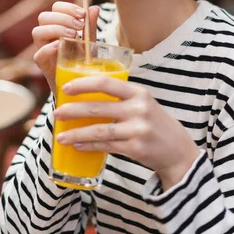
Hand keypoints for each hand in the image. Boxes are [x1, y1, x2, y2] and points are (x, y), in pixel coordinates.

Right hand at [32, 2, 99, 93]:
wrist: (79, 85)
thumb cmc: (82, 61)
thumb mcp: (89, 42)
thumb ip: (90, 27)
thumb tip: (94, 8)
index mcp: (58, 26)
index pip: (55, 8)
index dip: (67, 7)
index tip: (82, 14)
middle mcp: (47, 36)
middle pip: (44, 17)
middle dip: (62, 17)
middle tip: (79, 26)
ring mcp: (43, 50)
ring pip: (37, 32)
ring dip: (55, 29)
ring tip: (73, 35)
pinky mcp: (43, 66)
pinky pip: (38, 54)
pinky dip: (49, 48)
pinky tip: (61, 46)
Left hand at [53, 76, 199, 190]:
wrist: (178, 151)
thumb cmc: (154, 123)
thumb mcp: (143, 103)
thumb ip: (120, 98)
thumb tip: (85, 96)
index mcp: (138, 92)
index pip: (105, 83)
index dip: (83, 84)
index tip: (65, 88)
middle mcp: (139, 108)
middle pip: (98, 107)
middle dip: (72, 111)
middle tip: (56, 113)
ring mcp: (138, 129)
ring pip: (99, 130)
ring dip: (76, 133)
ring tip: (60, 136)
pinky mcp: (136, 148)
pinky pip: (106, 146)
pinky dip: (89, 146)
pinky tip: (77, 145)